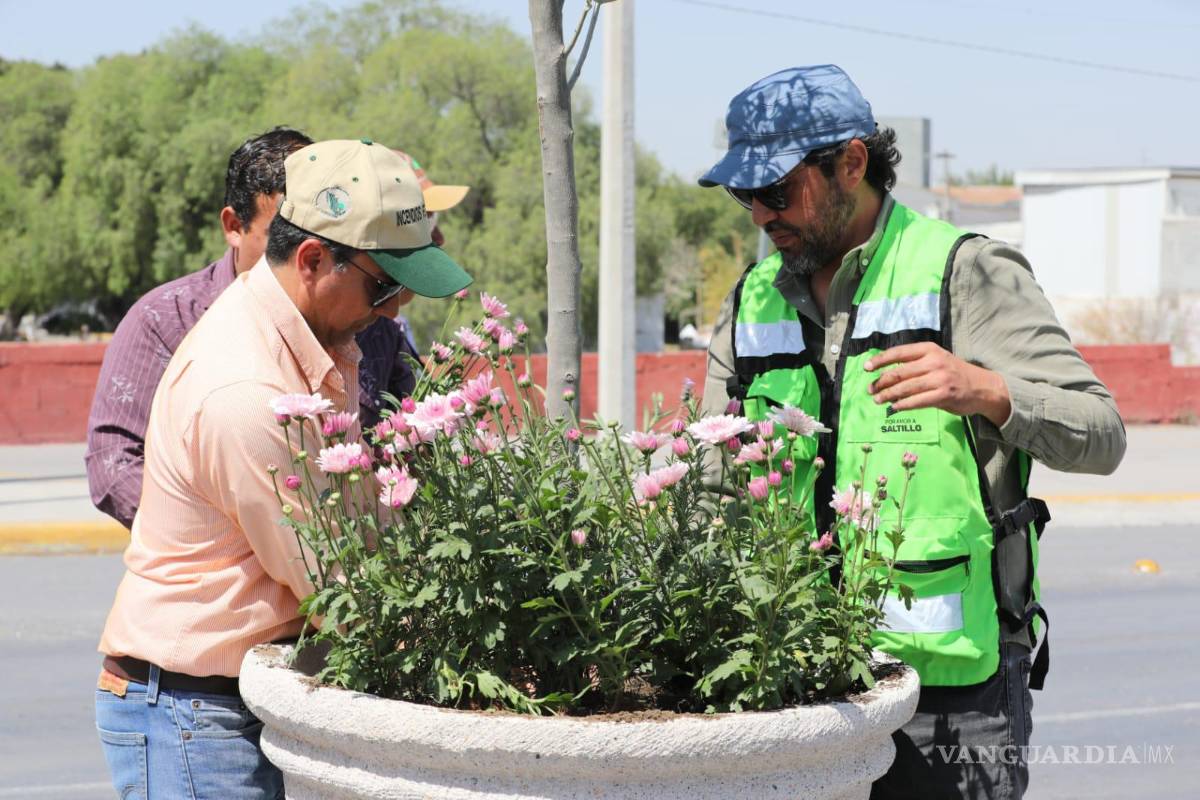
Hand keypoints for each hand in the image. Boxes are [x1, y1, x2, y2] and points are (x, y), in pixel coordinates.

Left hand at [864, 342, 1011, 426]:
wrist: (983, 386)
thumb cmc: (955, 373)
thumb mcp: (937, 360)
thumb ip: (915, 364)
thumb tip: (887, 374)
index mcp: (929, 349)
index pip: (899, 352)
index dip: (880, 360)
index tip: (866, 368)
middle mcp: (933, 361)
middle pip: (899, 372)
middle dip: (880, 382)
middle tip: (870, 390)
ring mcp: (939, 378)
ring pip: (905, 388)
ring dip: (888, 395)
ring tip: (877, 400)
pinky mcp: (943, 395)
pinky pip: (916, 401)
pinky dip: (902, 405)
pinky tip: (894, 408)